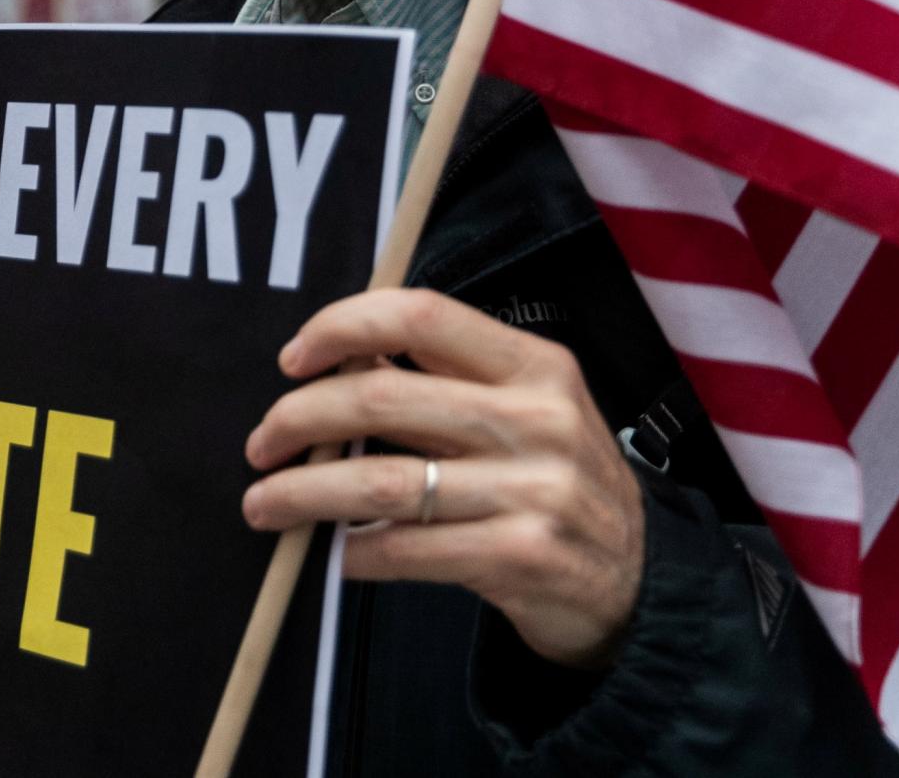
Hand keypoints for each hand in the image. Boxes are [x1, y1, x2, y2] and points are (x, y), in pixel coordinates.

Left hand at [241, 288, 644, 670]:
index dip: (341, 326)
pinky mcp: (523, 556)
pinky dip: (354, 551)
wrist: (638, 583)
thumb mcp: (531, 409)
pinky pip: (407, 548)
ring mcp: (534, 491)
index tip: (292, 359)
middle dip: (300, 418)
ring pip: (382, 481)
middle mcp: (539, 419)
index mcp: (535, 365)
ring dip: (303, 493)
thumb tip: (335, 361)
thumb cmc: (556, 483)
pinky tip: (334, 553)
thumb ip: (449, 377)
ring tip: (264, 504)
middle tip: (260, 443)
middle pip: (383, 396)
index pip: (420, 314)